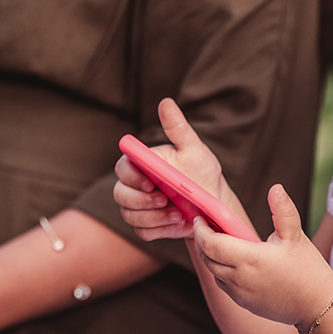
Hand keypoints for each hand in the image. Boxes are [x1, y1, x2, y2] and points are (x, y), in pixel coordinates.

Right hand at [114, 98, 227, 239]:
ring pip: (129, 215)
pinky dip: (159, 230)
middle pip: (120, 195)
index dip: (131, 177)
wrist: (212, 203)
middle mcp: (135, 185)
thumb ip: (177, 127)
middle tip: (165, 201)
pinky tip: (177, 223)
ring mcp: (138, 206)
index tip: (151, 183)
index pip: (122, 168)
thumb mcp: (193, 148)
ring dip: (153, 217)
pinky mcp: (146, 225)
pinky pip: (142, 231)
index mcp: (142, 163)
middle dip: (142, 201)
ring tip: (177, 213)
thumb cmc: (201, 171)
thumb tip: (166, 102)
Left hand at [193, 184, 332, 328]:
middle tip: (205, 226)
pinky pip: (224, 284)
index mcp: (250, 259)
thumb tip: (275, 188)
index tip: (200, 219)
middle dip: (202, 241)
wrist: (317, 306)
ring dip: (210, 257)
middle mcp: (240, 278)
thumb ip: (283, 210)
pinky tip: (232, 261)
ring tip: (218, 241)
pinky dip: (221, 271)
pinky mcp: (244, 303)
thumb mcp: (296, 236)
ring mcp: (240, 293)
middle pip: (207, 258)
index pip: (211, 244)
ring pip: (213, 272)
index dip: (201, 231)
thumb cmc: (308, 270)